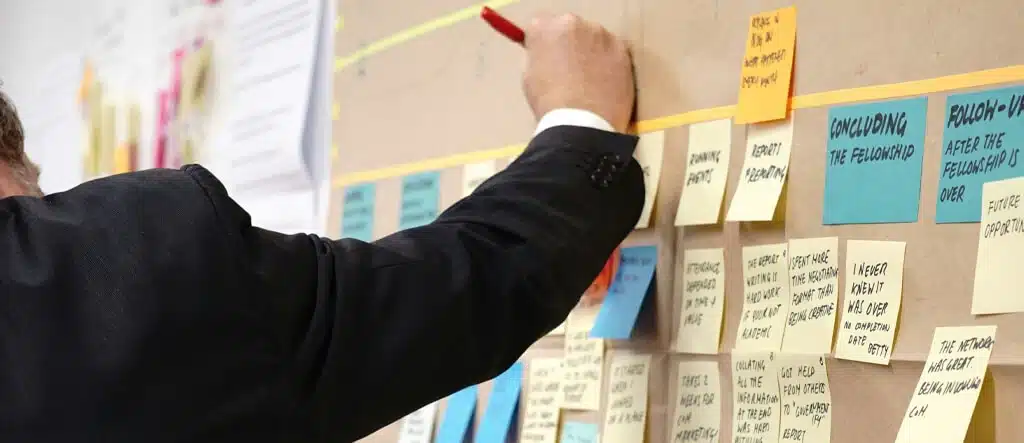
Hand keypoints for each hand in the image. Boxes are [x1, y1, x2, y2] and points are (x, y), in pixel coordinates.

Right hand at [522, 13, 634, 132]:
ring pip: (593, 38)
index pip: (541, 25)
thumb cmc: (550, 104)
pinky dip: (609, 63)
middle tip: (569, 70)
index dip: (544, 43)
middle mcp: (574, 23)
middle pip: (570, 28)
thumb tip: (545, 54)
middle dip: (569, 44)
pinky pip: (612, 51)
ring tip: (588, 81)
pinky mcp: (622, 49)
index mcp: (546, 27)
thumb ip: (538, 56)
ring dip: (591, 52)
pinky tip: (604, 84)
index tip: (547, 56)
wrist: (582, 124)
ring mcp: (601, 35)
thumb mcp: (529, 76)